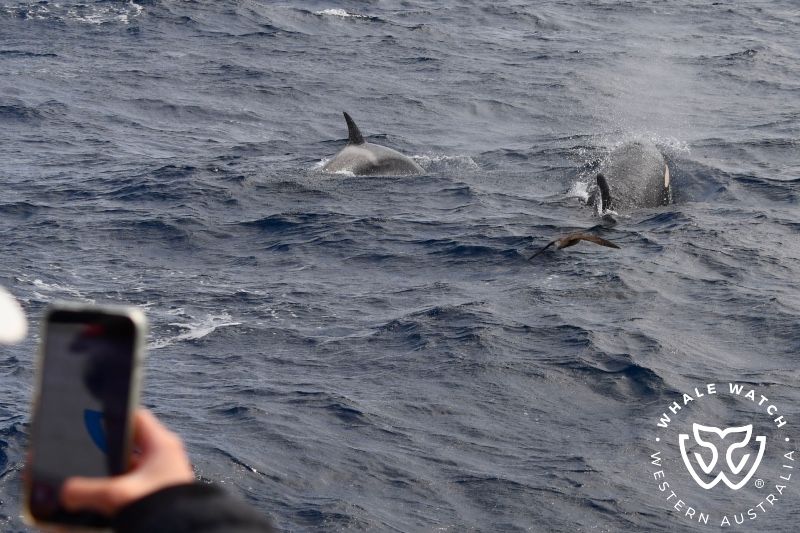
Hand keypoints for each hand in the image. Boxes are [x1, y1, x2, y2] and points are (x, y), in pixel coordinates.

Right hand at [60, 409, 194, 515]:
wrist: (182, 530)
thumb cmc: (163, 509)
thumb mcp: (118, 496)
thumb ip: (86, 491)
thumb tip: (65, 492)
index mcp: (162, 445)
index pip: (136, 417)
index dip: (113, 416)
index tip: (93, 420)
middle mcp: (165, 455)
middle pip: (130, 442)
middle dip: (107, 449)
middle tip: (85, 454)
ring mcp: (163, 473)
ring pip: (132, 464)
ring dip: (113, 471)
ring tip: (91, 479)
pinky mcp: (160, 490)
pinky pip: (136, 481)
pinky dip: (121, 485)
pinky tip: (106, 498)